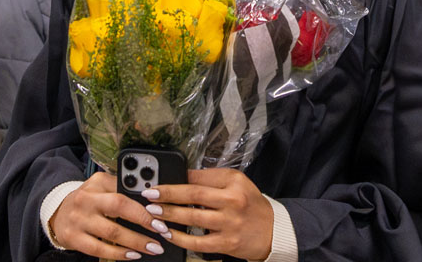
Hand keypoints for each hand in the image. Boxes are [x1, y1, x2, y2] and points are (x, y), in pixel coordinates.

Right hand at [49, 172, 172, 259]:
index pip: (124, 191)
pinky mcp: (73, 238)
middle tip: (162, 230)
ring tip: (153, 247)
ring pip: (112, 233)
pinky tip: (132, 255)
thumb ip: (121, 188)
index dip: (144, 203)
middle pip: (119, 208)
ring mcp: (78, 220)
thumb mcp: (101, 186)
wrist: (58, 212)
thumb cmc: (87, 200)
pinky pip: (100, 249)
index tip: (161, 212)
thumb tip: (150, 198)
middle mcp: (86, 199)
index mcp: (97, 183)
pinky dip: (119, 254)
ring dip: (136, 242)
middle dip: (144, 220)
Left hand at [147, 168, 274, 260]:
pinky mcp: (227, 244)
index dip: (175, 180)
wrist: (272, 231)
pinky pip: (197, 242)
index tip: (157, 182)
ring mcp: (230, 224)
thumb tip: (181, 177)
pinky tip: (168, 234)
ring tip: (152, 214)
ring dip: (169, 216)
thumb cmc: (250, 204)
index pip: (199, 178)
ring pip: (192, 218)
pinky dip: (180, 238)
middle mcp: (232, 201)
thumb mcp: (237, 183)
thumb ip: (211, 179)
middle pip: (193, 196)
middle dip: (167, 196)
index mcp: (233, 182)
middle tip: (148, 196)